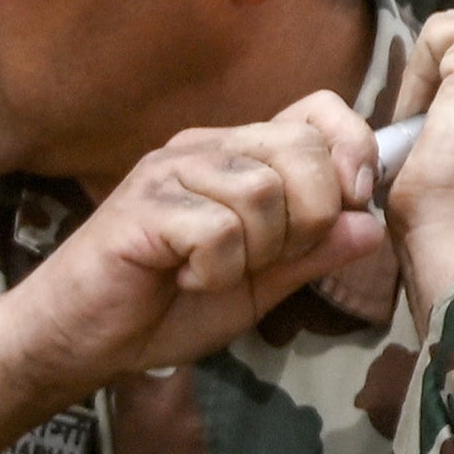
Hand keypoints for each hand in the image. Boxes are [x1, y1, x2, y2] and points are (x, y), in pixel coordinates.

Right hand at [0, 96, 384, 403]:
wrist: (81, 340)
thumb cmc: (168, 306)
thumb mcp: (263, 284)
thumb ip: (314, 253)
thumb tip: (372, 224)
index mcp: (240, 154)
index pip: (319, 112)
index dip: (353, 151)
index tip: (352, 205)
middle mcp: (206, 148)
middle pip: (303, 148)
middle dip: (311, 215)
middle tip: (270, 258)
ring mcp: (171, 172)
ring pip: (264, 190)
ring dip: (257, 251)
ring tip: (217, 272)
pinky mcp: (143, 207)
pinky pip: (217, 229)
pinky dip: (215, 270)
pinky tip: (187, 279)